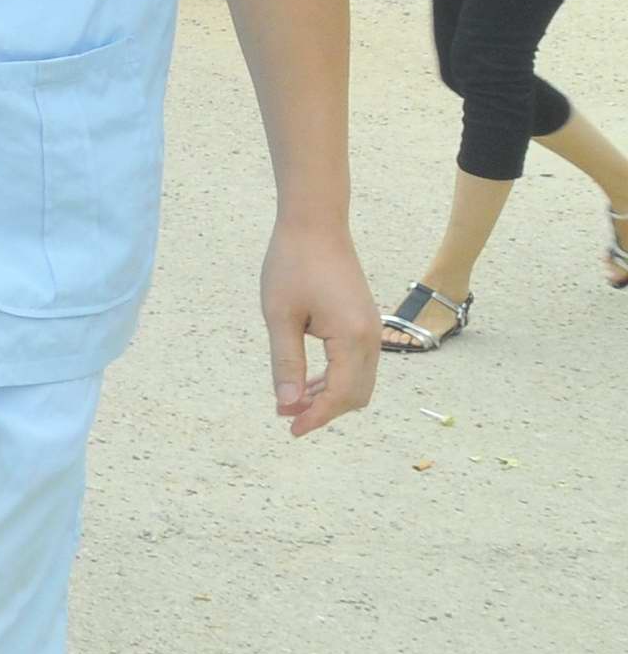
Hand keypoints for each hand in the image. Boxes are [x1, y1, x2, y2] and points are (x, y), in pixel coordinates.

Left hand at [260, 215, 378, 436]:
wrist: (316, 225)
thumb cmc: (293, 265)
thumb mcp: (280, 317)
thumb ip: (287, 363)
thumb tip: (288, 404)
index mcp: (353, 338)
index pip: (341, 395)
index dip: (316, 417)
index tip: (290, 428)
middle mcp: (372, 338)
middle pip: (357, 394)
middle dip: (325, 411)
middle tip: (287, 417)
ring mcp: (372, 330)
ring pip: (360, 381)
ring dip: (330, 396)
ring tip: (293, 402)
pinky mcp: (365, 322)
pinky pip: (358, 364)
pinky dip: (337, 378)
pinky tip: (309, 381)